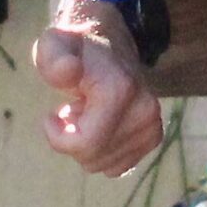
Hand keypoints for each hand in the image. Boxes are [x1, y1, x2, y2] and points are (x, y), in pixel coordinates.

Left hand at [33, 11, 163, 176]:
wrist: (107, 40)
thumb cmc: (73, 47)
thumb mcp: (53, 45)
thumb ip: (53, 57)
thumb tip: (69, 70)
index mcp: (120, 90)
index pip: (84, 145)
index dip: (58, 136)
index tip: (53, 113)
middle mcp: (144, 110)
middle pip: (93, 159)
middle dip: (72, 139)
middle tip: (73, 108)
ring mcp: (152, 125)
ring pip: (104, 166)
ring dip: (87, 144)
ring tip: (87, 113)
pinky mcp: (153, 136)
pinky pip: (117, 166)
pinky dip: (102, 151)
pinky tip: (100, 124)